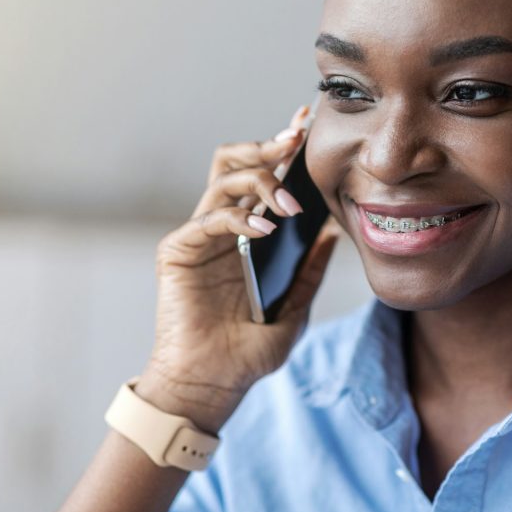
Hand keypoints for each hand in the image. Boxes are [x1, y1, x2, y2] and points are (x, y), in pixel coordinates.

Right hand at [138, 105, 339, 432]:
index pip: (262, 179)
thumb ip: (309, 271)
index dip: (281, 149)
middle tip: (296, 140)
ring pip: (223, 180)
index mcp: (245, 236)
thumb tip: (333, 233)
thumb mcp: (293, 309)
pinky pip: (209, 219)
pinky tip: (265, 231)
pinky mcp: (177, 251)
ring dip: (261, 181)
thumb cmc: (247, 352)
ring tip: (289, 203)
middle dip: (267, 146)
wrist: (211, 385)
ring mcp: (197, 237)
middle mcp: (219, 228)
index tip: (306, 126)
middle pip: (236, 164)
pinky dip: (239, 218)